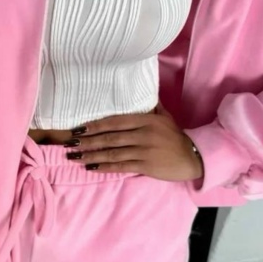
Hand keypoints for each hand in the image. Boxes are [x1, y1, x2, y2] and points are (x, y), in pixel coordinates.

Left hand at [65, 100, 203, 181]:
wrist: (193, 157)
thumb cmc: (176, 137)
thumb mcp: (165, 117)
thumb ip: (151, 107)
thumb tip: (140, 93)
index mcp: (146, 120)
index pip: (115, 121)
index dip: (95, 125)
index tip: (78, 129)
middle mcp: (143, 134)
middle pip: (110, 137)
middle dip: (87, 141)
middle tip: (69, 144)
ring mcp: (144, 151)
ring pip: (112, 153)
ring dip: (91, 155)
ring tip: (75, 157)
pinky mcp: (146, 166)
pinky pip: (121, 166)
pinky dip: (104, 167)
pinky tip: (91, 167)